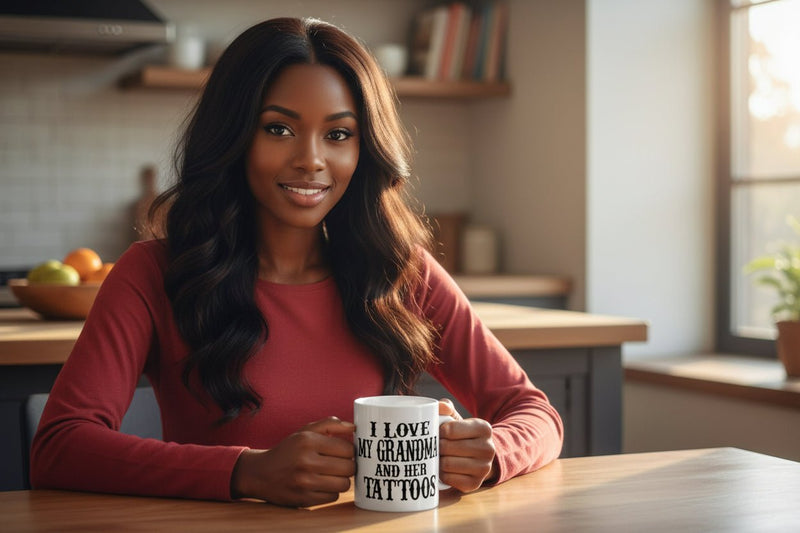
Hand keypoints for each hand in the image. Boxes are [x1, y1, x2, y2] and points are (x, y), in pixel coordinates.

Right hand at [230, 417, 354, 506]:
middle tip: (339, 464)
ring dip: (341, 480)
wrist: (261, 473)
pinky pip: (333, 497)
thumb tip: (354, 428)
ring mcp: (304, 482)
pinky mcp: (304, 499)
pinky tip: (321, 484)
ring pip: (344, 484)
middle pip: (349, 468)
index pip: (348, 449)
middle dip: (348, 466)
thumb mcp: (305, 431)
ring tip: (331, 474)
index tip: (343, 452)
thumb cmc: (288, 450)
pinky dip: (331, 491)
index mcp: (308, 441)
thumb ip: (330, 424)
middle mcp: (306, 461)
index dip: (349, 451)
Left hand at [438, 399, 496, 491]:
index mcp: (484, 428)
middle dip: (436, 447)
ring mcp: (484, 468)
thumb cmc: (463, 435)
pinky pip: (449, 479)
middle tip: (435, 446)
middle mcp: (488, 448)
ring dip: (438, 461)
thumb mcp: (458, 419)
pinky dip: (442, 475)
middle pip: (446, 448)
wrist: (479, 456)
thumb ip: (447, 408)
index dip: (438, 431)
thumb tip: (440, 406)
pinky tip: (444, 469)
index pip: (449, 429)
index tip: (438, 433)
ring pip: (447, 464)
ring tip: (438, 456)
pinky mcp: (475, 484)